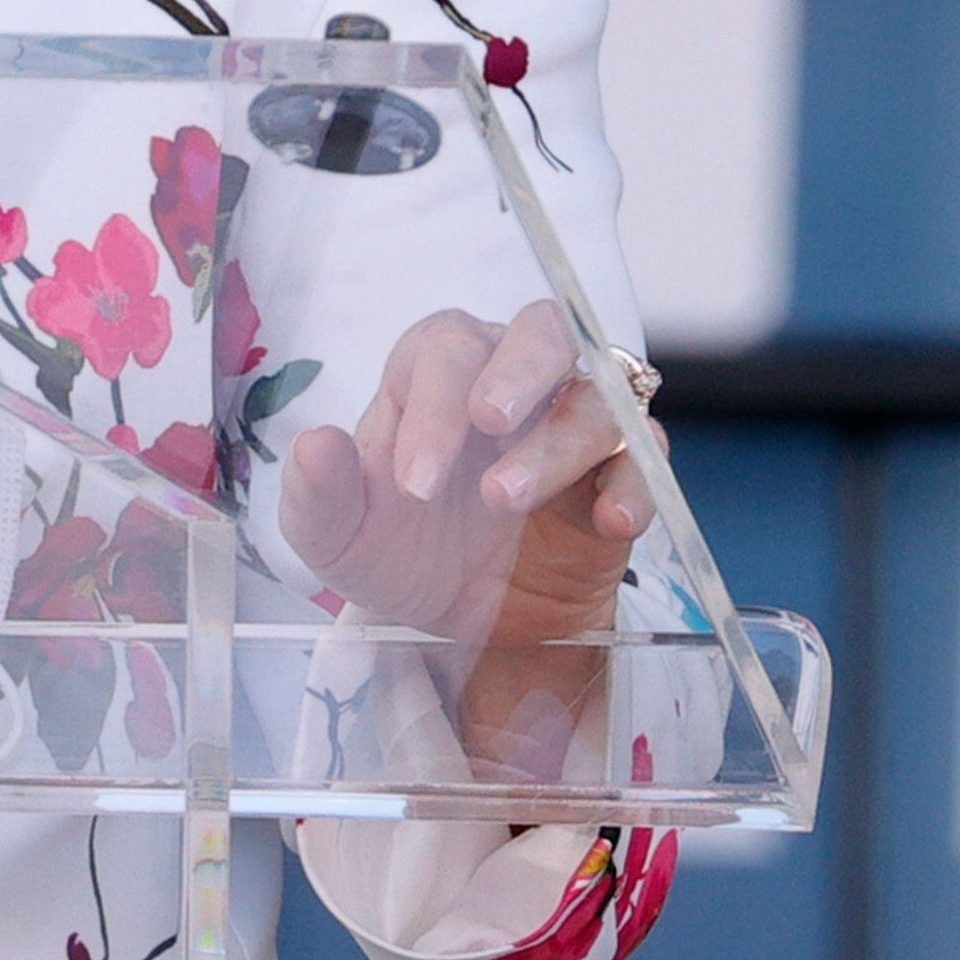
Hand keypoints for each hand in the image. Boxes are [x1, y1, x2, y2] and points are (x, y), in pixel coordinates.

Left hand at [278, 299, 648, 777]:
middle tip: (489, 420)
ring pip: (595, 395)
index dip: (432, 405)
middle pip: (538, 331)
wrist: (461, 628)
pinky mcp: (616, 478)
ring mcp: (570, 426)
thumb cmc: (397, 554)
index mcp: (433, 378)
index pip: (444, 352)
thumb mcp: (338, 538)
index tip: (413, 484)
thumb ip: (319, 493)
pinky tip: (611, 521)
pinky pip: (645, 460)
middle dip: (516, 370)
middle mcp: (511, 384)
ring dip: (558, 441)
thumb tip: (314, 444)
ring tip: (508, 498)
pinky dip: (636, 483)